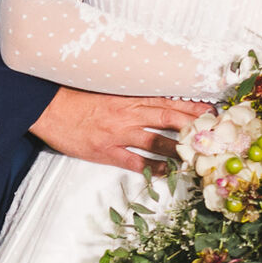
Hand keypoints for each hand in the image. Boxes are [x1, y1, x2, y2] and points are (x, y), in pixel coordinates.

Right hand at [28, 87, 209, 173]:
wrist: (47, 108)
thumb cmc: (73, 98)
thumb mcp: (103, 90)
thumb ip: (127, 96)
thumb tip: (151, 101)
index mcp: (127, 96)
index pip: (166, 100)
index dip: (190, 106)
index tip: (210, 110)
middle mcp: (127, 113)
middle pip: (169, 118)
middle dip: (194, 125)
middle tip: (215, 132)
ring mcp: (117, 134)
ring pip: (157, 141)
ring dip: (179, 148)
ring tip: (198, 155)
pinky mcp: (105, 151)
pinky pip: (135, 161)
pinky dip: (153, 167)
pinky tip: (167, 172)